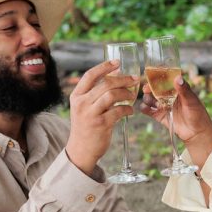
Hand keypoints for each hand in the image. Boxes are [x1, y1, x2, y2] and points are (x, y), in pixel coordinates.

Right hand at [66, 60, 138, 174]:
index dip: (104, 66)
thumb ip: (94, 93)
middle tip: (134, 79)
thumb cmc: (85, 126)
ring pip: (112, 95)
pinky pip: (119, 111)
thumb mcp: (84, 107)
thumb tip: (115, 75)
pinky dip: (128, 109)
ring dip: (126, 93)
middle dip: (123, 79)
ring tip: (132, 96)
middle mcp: (82, 103)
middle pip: (105, 84)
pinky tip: (130, 111)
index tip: (117, 62)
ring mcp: (91, 114)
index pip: (90, 75)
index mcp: (76, 96)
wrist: (81, 150)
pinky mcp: (101, 124)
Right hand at [140, 75, 211, 167]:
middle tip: (146, 89)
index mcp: (178, 90)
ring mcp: (164, 106)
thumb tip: (178, 78)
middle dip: (149, 88)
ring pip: (150, 99)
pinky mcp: (160, 116)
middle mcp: (169, 96)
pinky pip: (149, 110)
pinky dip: (144, 108)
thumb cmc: (198, 115)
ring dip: (147, 98)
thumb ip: (184, 90)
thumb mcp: (192, 101)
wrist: (197, 133)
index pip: (166, 80)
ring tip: (149, 101)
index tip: (152, 77)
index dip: (158, 78)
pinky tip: (145, 108)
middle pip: (155, 89)